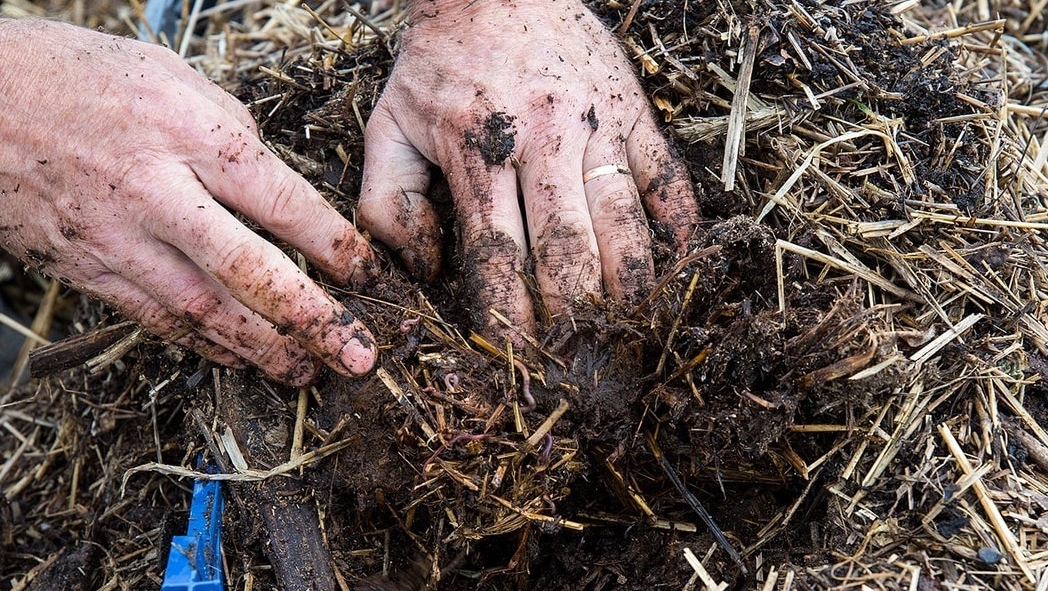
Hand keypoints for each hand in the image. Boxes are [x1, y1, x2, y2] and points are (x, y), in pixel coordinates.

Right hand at [0, 19, 376, 384]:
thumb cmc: (72, 73)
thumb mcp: (167, 74)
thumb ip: (230, 129)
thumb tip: (276, 180)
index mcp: (190, 131)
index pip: (284, 202)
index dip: (337, 247)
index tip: (371, 275)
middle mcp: (159, 190)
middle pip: (252, 271)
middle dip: (314, 320)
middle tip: (358, 356)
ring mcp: (118, 237)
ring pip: (204, 311)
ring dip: (263, 349)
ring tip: (308, 371)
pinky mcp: (86, 267)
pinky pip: (156, 317)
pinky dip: (204, 343)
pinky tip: (240, 359)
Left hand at [358, 0, 697, 337]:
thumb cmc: (440, 61)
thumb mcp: (389, 123)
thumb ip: (388, 199)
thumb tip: (421, 269)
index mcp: (480, 152)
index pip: (498, 255)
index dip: (511, 318)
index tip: (519, 362)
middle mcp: (545, 143)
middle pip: (568, 251)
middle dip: (575, 320)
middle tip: (581, 368)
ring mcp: (598, 126)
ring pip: (624, 224)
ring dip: (629, 290)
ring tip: (628, 338)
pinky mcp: (635, 111)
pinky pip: (668, 177)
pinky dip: (680, 227)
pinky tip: (680, 271)